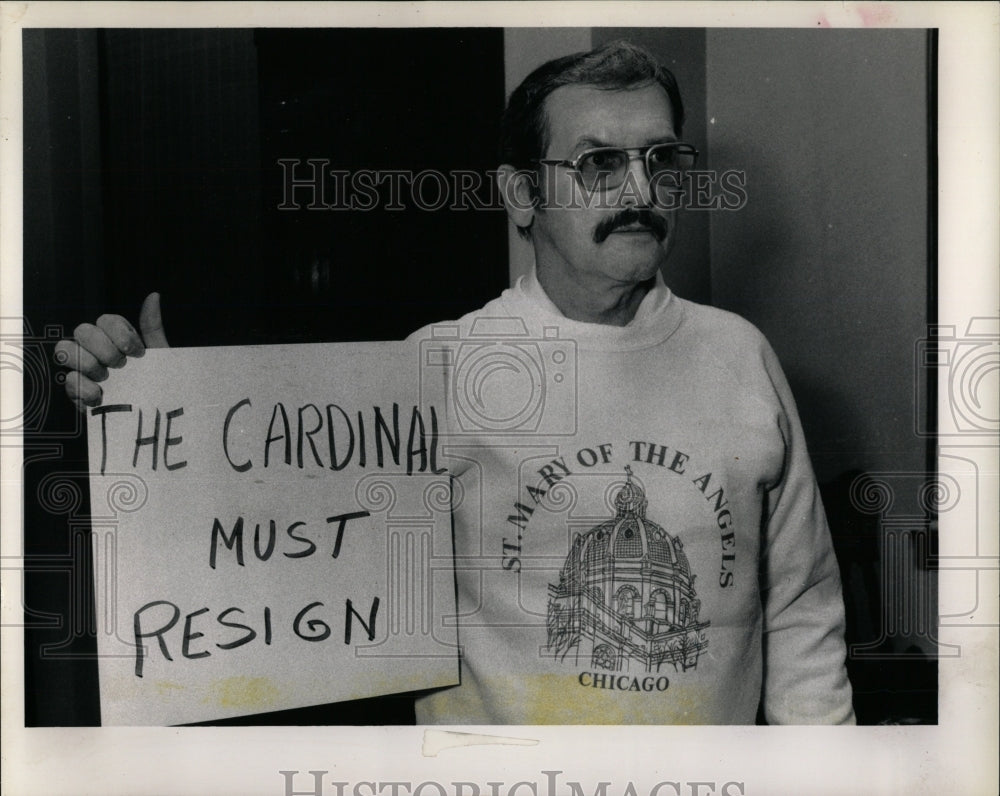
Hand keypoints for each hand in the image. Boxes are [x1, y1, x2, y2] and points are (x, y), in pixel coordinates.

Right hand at [54, 292, 169, 411]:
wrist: (158, 417)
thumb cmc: (159, 384)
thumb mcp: (161, 356)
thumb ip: (152, 327)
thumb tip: (153, 297)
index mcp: (116, 339)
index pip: (106, 320)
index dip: (120, 332)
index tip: (138, 352)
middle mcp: (96, 350)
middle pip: (82, 330)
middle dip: (104, 348)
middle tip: (122, 366)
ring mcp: (84, 370)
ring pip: (65, 349)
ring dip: (88, 363)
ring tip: (108, 379)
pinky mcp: (77, 392)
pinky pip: (67, 381)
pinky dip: (84, 388)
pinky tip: (101, 395)